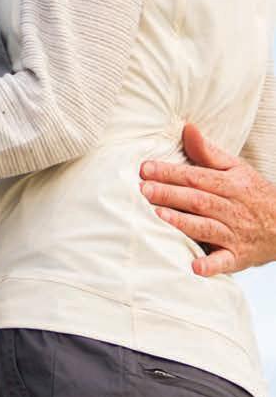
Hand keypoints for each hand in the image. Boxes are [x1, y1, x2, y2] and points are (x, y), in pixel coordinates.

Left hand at [140, 123, 275, 276]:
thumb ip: (208, 152)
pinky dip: (210, 266)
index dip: (170, 172)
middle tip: (144, 189)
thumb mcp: (236, 168)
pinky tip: (194, 267)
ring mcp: (235, 235)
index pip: (196, 176)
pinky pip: (224, 262)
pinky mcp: (237, 257)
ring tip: (159, 215)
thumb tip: (187, 129)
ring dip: (183, 222)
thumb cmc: (253, 193)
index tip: (146, 168)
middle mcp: (233, 209)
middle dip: (170, 194)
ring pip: (207, 227)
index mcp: (231, 185)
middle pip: (198, 200)